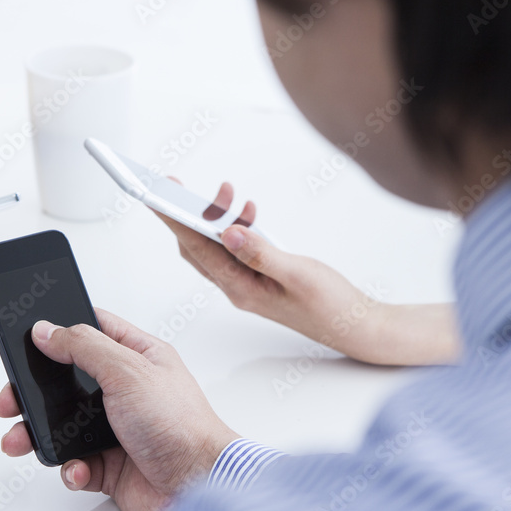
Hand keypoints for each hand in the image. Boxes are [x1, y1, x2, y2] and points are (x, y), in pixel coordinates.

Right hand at [0, 309, 238, 510]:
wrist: (200, 486)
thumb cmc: (181, 426)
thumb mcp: (128, 371)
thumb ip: (83, 346)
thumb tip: (47, 329)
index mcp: (138, 357)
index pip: (92, 331)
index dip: (60, 330)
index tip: (28, 335)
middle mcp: (127, 391)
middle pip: (66, 382)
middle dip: (33, 392)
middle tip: (8, 400)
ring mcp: (118, 429)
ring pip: (63, 426)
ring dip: (38, 434)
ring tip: (19, 440)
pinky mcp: (113, 466)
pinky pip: (76, 464)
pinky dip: (70, 468)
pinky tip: (78, 468)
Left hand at [158, 181, 459, 365]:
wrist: (355, 326)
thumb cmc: (331, 306)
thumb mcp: (298, 275)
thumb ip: (262, 254)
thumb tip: (228, 232)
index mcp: (240, 288)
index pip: (196, 248)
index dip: (173, 220)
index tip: (155, 196)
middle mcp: (237, 286)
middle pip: (196, 245)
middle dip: (185, 213)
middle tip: (178, 184)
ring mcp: (247, 282)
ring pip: (216, 244)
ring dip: (216, 216)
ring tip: (228, 193)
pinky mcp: (260, 276)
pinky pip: (236, 247)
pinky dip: (237, 225)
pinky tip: (247, 213)